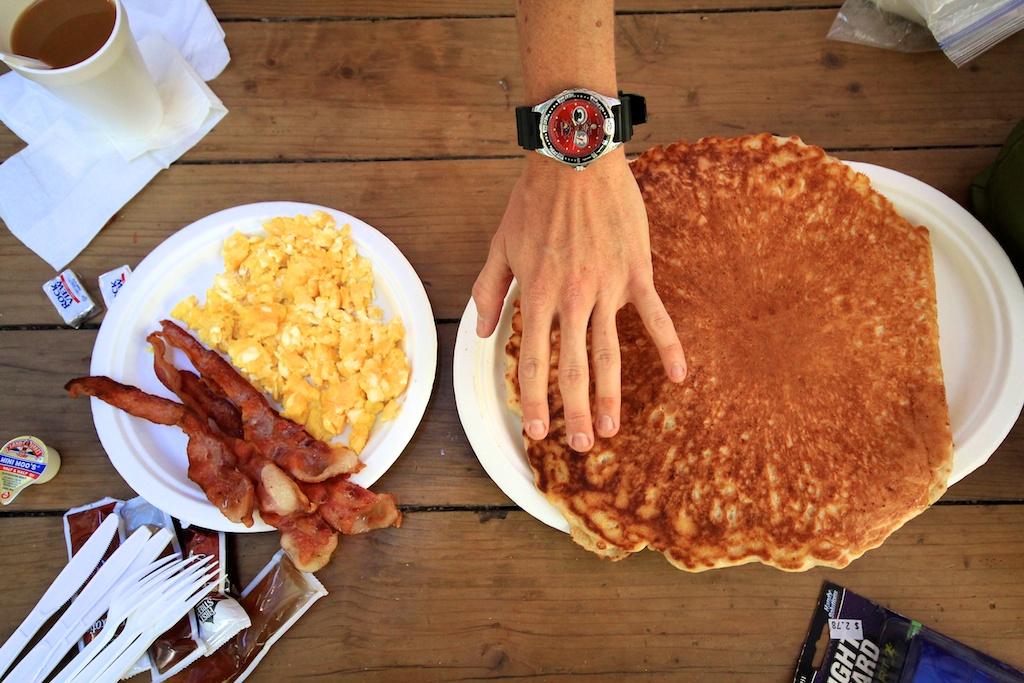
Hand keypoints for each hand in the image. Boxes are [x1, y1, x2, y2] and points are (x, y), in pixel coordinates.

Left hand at [472, 148, 686, 451]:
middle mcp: (572, 298)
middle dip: (574, 412)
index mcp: (537, 295)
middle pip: (572, 367)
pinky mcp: (636, 272)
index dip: (534, 399)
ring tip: (613, 428)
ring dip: (610, 394)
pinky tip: (679, 376)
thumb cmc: (533, 200)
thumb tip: (484, 331)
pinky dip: (669, 346)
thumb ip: (489, 291)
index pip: (534, 360)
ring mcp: (607, 287)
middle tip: (582, 446)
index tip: (537, 431)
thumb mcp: (500, 245)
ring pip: (609, 352)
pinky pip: (655, 316)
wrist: (575, 156)